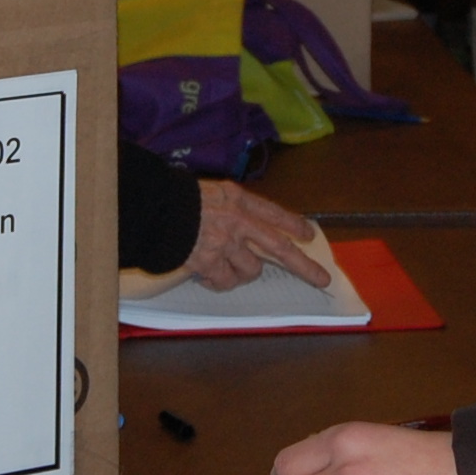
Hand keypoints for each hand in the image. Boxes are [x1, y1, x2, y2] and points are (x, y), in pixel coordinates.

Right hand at [184, 181, 329, 291]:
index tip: (309, 235)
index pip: (274, 214)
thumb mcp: (212, 193)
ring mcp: (226, 245)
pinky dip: (220, 280)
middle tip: (321, 279)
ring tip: (225, 264)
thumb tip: (252, 228)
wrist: (154, 210)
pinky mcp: (211, 264)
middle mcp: (238, 222)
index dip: (293, 225)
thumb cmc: (179, 199)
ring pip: (251, 271)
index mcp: (238, 200)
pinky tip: (208, 273)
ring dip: (242, 272)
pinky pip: (225, 281)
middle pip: (280, 249)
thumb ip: (234, 207)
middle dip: (304, 267)